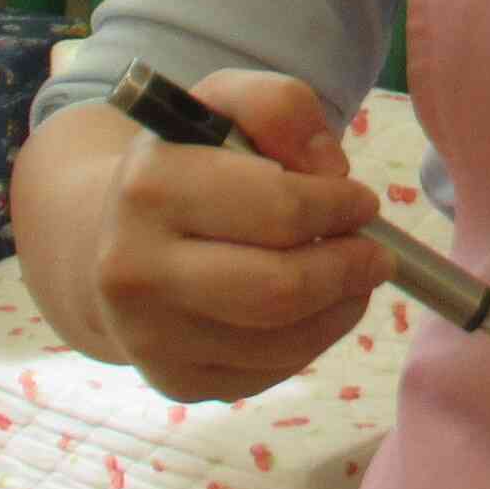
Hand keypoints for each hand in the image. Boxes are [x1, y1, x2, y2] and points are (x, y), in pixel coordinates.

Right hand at [87, 71, 394, 404]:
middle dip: (349, 268)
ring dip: (342, 306)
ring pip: (286, 340)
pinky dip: (314, 340)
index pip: (279, 209)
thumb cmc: (189, 167)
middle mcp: (135, 269)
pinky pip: (273, 372)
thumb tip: (329, 168)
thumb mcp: (226, 105)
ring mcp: (150, 336)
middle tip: (375, 253)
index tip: (362, 202)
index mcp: (150, 187)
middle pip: (282, 288)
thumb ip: (281, 107)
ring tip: (349, 276)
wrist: (114, 242)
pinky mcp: (174, 382)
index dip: (340, 206)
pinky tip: (311, 308)